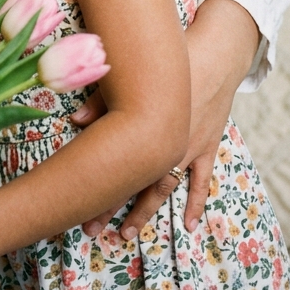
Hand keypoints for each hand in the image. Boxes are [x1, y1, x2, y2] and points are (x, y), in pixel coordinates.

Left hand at [71, 0, 258, 238]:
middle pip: (134, 186)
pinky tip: (191, 224)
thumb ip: (102, 101)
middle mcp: (165, 148)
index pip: (116, 171)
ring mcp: (188, 150)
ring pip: (163, 189)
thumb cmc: (168, 63)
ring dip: (146, 212)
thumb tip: (75, 120)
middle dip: (112, 210)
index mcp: (144, 132)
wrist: (214, 56)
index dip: (97, 194)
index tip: (79, 213)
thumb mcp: (132, 77)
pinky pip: (201, 181)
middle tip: (92, 231)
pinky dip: (196, 202)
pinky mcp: (206, 146)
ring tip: (129, 233)